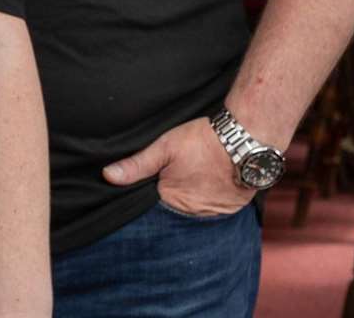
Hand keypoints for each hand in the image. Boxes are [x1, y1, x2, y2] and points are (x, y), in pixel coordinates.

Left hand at [103, 118, 253, 215]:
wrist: (245, 139)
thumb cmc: (202, 141)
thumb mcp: (163, 148)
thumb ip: (136, 165)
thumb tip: (108, 176)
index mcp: (173, 201)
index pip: (155, 206)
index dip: (154, 193)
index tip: (155, 181)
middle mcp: (195, 213)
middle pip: (177, 208)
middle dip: (174, 196)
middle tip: (180, 175)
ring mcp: (216, 212)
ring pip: (197, 208)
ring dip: (194, 197)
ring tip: (195, 177)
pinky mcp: (234, 207)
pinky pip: (217, 206)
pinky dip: (212, 197)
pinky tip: (210, 181)